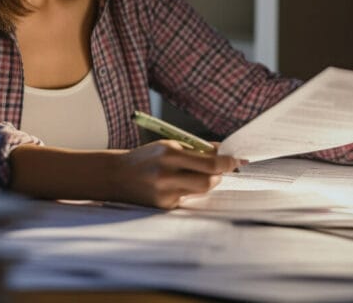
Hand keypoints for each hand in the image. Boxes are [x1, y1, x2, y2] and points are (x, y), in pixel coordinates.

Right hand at [112, 140, 240, 208]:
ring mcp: (164, 193)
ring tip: (197, 175)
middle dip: (219, 176)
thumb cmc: (147, 157)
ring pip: (200, 191)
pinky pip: (187, 199)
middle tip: (219, 170)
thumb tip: (223, 150)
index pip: (208, 162)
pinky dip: (189, 191)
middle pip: (208, 182)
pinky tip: (176, 185)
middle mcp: (166, 174)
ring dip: (207, 183)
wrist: (117, 176)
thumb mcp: (170, 145)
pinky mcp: (162, 206)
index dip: (226, 163)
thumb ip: (197, 148)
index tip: (236, 161)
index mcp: (168, 154)